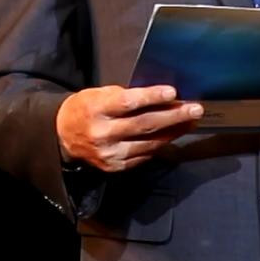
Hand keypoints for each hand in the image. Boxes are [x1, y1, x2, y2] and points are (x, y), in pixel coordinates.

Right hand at [56, 85, 203, 172]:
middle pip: (144, 125)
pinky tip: (173, 135)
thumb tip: (163, 98)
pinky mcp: (116, 167)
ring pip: (149, 143)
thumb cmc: (87, 107)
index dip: (152, 97)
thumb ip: (127, 97)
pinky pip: (145, 155)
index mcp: (97, 109)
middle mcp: (103, 133)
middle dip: (174, 117)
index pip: (128, 103)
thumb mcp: (101, 94)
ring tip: (190, 121)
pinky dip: (161, 144)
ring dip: (174, 132)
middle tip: (195, 109)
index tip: (173, 92)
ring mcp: (110, 153)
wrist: (64, 135)